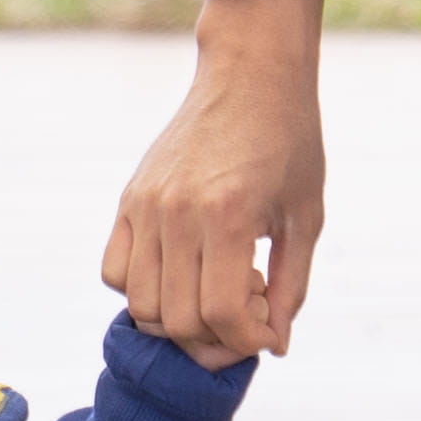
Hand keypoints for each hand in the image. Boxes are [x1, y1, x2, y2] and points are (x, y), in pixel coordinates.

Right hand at [104, 0, 324, 362]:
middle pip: (178, 319)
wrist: (251, 75)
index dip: (247, 341)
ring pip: (141, 305)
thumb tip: (275, 344)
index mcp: (229, 215)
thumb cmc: (289, 142)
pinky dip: (143, 291)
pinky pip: (114, 271)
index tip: (269, 332)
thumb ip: (291, 287)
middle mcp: (178, 212)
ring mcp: (145, 205)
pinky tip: (182, 274)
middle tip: (246, 308)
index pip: (220, 314)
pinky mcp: (129, 197)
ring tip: (214, 288)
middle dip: (217, 338)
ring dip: (179, 320)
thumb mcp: (307, 217)